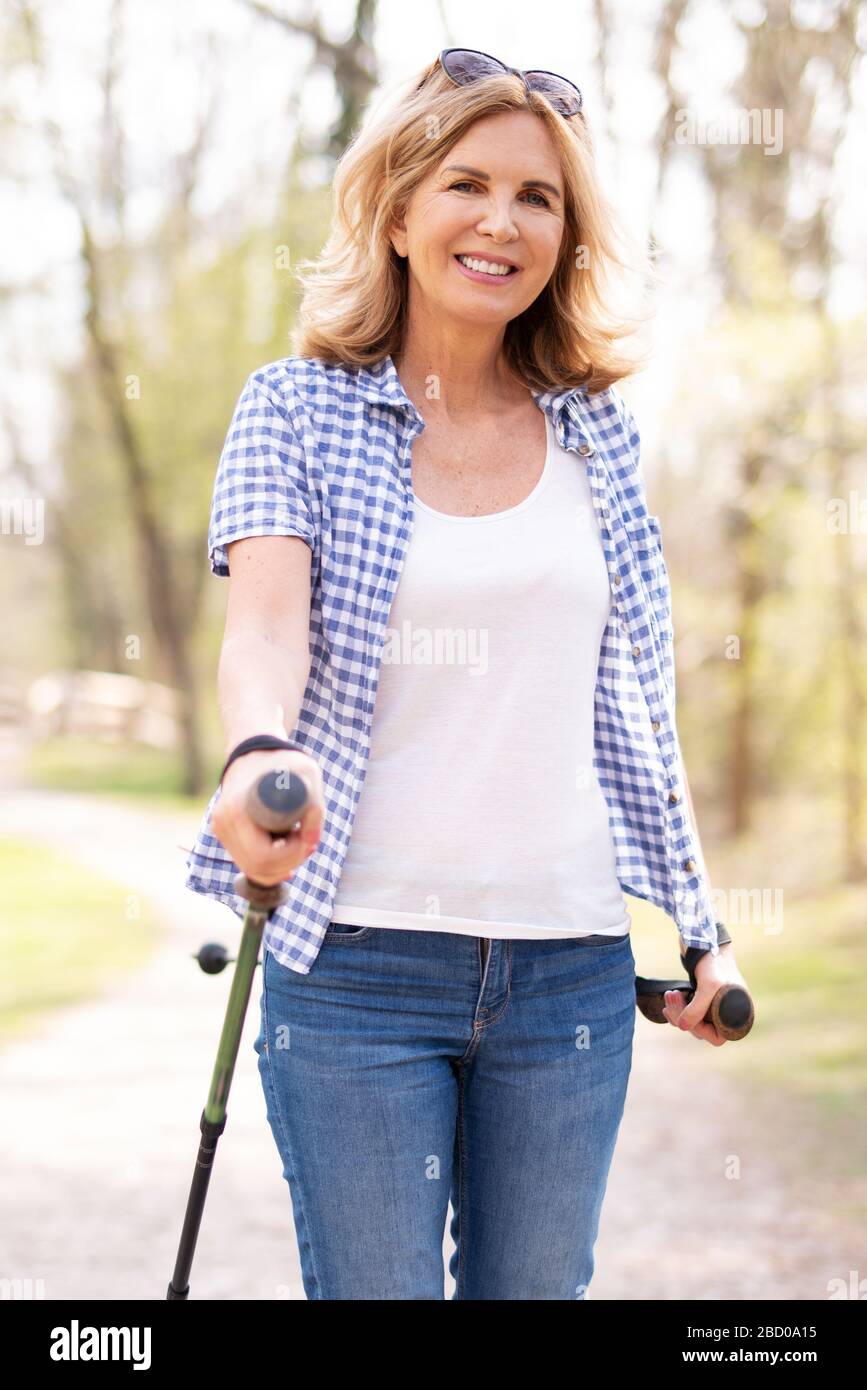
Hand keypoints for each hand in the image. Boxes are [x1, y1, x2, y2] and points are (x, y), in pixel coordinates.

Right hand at [211, 747, 324, 886]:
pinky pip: (249, 863)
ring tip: (300, 843)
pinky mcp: (226, 835)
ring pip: (253, 870)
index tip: (306, 837)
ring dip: (281, 866)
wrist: (255, 753)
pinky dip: (271, 865)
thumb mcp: (307, 775)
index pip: (262, 855)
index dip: (290, 854)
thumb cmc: (282, 762)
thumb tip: (311, 841)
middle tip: (306, 841)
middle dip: (289, 862)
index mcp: (237, 810)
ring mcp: (221, 830)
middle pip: (257, 867)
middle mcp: (223, 823)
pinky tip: (288, 851)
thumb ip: (314, 808)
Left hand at [662, 943, 748, 1046]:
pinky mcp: (702, 998)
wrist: (706, 938)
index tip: (685, 1016)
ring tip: (669, 994)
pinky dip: (677, 1007)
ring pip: (692, 1022)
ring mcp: (714, 1006)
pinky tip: (671, 997)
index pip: (716, 1038)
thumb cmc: (714, 960)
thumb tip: (683, 1027)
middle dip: (682, 1016)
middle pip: (700, 1030)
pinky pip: (688, 1012)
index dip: (698, 1030)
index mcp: (737, 1014)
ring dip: (677, 1011)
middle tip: (671, 997)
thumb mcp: (708, 985)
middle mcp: (727, 1013)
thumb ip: (697, 1009)